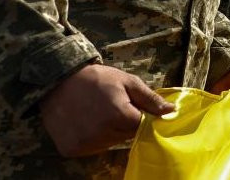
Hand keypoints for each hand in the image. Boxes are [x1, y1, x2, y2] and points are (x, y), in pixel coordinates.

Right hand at [39, 64, 174, 157]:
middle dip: (124, 123)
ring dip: (108, 132)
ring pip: (109, 143)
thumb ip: (150, 99)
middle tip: (111, 106)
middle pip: (126, 136)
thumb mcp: (128, 82)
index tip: (133, 107)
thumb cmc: (98, 78)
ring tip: (97, 113)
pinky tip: (86, 122)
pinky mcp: (71, 149)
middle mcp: (101, 134)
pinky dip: (92, 138)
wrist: (58, 80)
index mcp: (118, 116)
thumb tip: (171, 112)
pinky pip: (92, 148)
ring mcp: (84, 144)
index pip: (142, 127)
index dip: (139, 117)